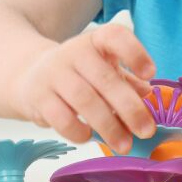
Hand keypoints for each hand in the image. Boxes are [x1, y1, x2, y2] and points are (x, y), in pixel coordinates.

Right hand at [18, 24, 156, 154]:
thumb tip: (147, 94)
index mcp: (96, 41)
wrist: (30, 73)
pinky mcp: (38, 97)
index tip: (150, 74)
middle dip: (130, 109)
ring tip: (124, 145)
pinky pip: (62, 118)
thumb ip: (127, 80)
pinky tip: (90, 137)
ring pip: (85, 101)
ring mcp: (54, 73)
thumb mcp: (104, 68)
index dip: (135, 53)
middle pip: (105, 79)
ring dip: (109, 127)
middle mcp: (74, 52)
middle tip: (146, 131)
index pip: (115, 36)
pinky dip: (79, 132)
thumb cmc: (79, 73)